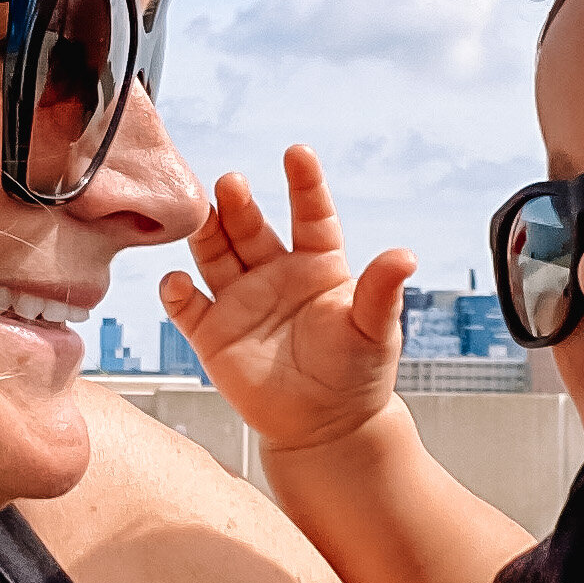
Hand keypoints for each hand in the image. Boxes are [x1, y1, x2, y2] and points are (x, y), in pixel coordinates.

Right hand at [161, 146, 415, 453]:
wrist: (326, 428)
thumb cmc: (357, 375)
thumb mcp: (374, 330)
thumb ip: (381, 291)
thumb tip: (405, 256)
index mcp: (318, 265)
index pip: (310, 214)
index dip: (304, 185)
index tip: (297, 154)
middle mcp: (275, 273)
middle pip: (251, 227)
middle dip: (240, 204)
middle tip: (232, 184)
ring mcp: (241, 300)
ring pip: (215, 254)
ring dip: (206, 233)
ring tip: (200, 215)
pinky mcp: (213, 333)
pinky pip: (187, 306)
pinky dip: (177, 293)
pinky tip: (178, 282)